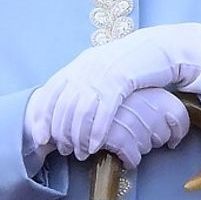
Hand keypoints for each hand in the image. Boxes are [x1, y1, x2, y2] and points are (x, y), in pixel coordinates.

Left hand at [27, 23, 200, 156]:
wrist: (159, 48)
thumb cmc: (133, 62)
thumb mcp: (103, 68)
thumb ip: (86, 82)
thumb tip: (69, 106)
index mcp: (79, 64)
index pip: (50, 92)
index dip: (42, 117)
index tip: (41, 137)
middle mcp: (86, 68)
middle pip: (63, 105)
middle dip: (61, 132)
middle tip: (64, 150)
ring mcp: (102, 74)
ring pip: (80, 111)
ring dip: (78, 136)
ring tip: (81, 152)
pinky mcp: (120, 81)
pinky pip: (103, 111)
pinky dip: (97, 131)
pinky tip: (97, 145)